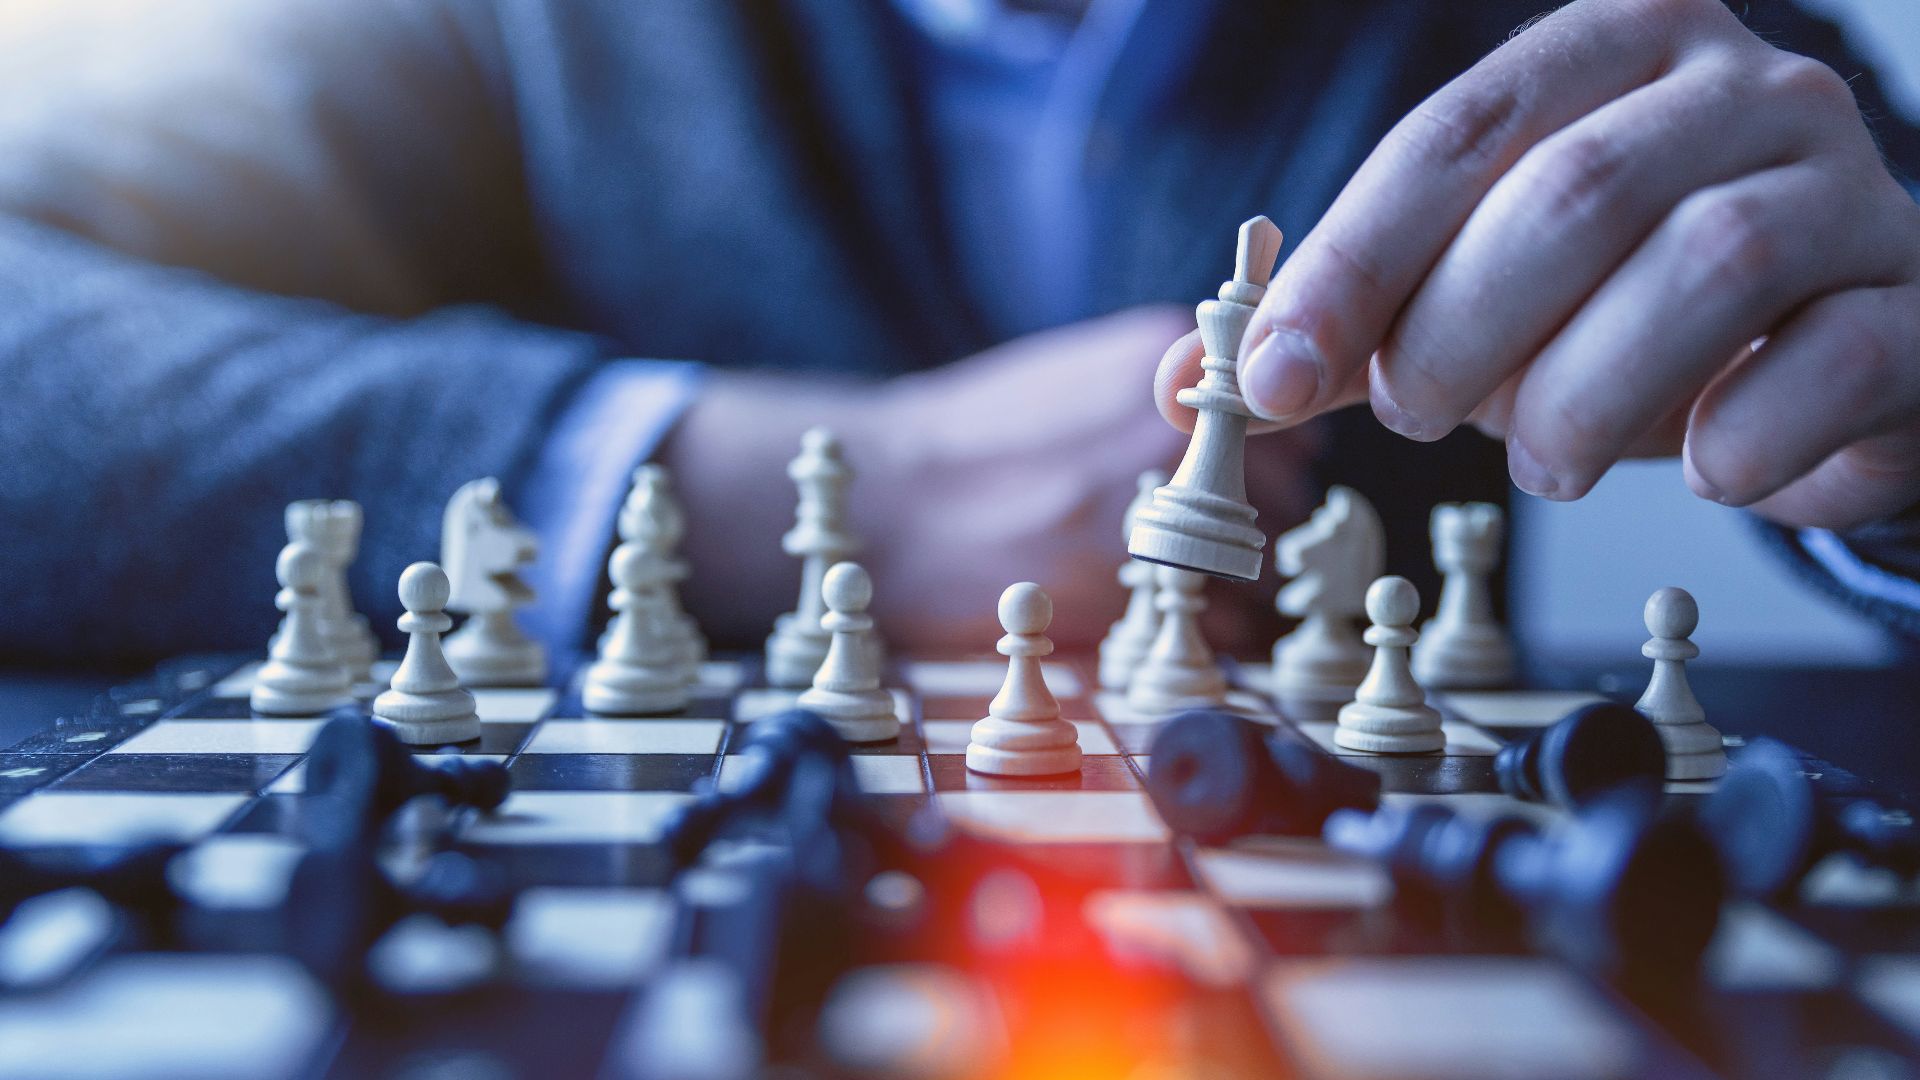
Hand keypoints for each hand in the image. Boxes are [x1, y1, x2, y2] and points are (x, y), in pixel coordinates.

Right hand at [668, 306, 1314, 650]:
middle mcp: (1171, 431)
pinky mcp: (1128, 591)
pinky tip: (1155, 619)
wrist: (887, 503)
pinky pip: (1224, 626)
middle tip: (1199, 546)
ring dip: (1235, 586)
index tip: (1243, 487)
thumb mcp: (1076, 374)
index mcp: (1163, 361)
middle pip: (1284, 495)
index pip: (1291, 418)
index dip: (1270, 463)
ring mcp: (1154, 510)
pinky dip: (1210, 636)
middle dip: (1254, 527)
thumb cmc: (974, 442)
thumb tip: (1246, 423)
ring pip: (1260, 567)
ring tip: (1173, 586)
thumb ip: (1166, 391)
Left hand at [1163, 0, 1919, 529]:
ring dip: (1584, 397)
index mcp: (1614, 50)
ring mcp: (1849, 186)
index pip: (1457, 134)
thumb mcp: (1476, 299)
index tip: (1271, 377)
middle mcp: (1744, 90)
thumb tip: (1189, 381)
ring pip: (1709, 264)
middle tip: (1420, 415)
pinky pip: (1831, 363)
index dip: (1352, 262)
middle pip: (1574, 193)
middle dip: (1460, 332)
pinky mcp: (1913, 303)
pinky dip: (1741, 440)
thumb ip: (1347, 327)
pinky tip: (1699, 469)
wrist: (1825, 354)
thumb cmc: (1625, 314)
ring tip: (1539, 461)